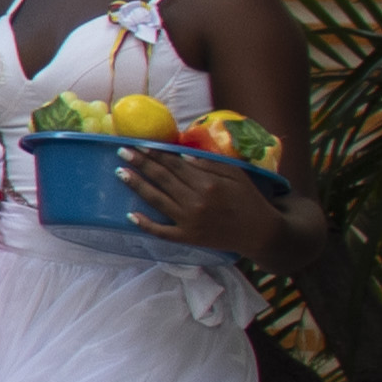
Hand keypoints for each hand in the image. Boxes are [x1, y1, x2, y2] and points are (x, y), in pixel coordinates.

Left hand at [126, 146, 287, 262]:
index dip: (156, 154)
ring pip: (157, 200)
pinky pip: (161, 232)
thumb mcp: (237, 175)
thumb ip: (211, 164)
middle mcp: (195, 201)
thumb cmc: (249, 199)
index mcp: (208, 183)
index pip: (175, 165)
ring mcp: (189, 221)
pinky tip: (130, 216)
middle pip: (162, 179)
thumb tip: (183, 155)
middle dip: (141, 164)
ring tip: (120, 173)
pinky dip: (145, 224)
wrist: (260, 232)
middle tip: (123, 152)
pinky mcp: (187, 237)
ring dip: (137, 186)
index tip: (140, 144)